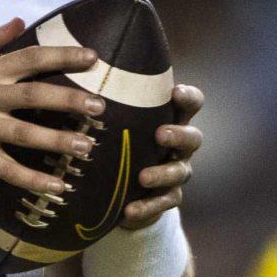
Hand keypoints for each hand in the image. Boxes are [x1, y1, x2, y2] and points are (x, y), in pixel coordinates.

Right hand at [0, 18, 103, 194]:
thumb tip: (18, 19)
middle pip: (35, 94)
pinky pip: (8, 168)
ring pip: (26, 132)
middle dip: (70, 99)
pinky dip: (33, 179)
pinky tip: (57, 187)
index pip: (30, 58)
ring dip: (59, 140)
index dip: (63, 55)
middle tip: (100, 107)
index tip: (93, 58)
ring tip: (87, 147)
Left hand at [123, 83, 203, 229]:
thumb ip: (114, 99)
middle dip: (178, 135)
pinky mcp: (167, 198)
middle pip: (192, 137)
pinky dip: (147, 207)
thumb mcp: (119, 119)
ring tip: (143, 176)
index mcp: (172, 119)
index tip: (175, 92)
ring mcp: (177, 172)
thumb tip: (83, 65)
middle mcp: (180, 146)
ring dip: (163, 173)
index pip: (192, 103)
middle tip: (160, 134)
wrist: (124, 185)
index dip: (188, 97)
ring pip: (181, 172)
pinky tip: (129, 211)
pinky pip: (163, 203)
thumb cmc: (122, 139)